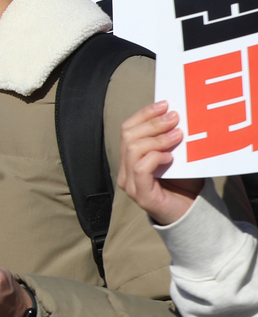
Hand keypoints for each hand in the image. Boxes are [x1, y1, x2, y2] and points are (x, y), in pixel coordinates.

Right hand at [118, 101, 203, 225]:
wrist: (191, 213)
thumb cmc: (184, 184)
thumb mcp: (177, 155)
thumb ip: (171, 139)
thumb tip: (176, 115)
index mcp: (130, 158)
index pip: (127, 129)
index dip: (144, 114)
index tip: (164, 103)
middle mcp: (125, 170)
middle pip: (128, 136)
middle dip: (152, 123)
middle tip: (175, 118)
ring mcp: (130, 183)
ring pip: (133, 149)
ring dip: (158, 139)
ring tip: (178, 135)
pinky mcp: (141, 195)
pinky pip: (140, 168)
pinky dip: (155, 157)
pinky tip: (169, 157)